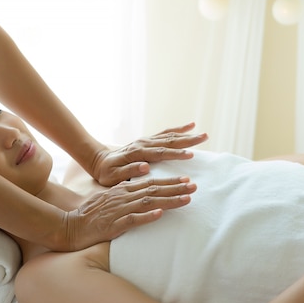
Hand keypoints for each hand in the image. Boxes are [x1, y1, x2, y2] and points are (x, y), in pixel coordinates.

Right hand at [64, 176, 195, 249]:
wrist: (71, 226)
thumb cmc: (90, 215)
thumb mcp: (109, 199)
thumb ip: (125, 195)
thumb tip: (141, 193)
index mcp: (122, 191)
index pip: (149, 183)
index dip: (169, 181)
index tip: (186, 180)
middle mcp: (123, 197)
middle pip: (153, 189)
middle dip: (175, 187)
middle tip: (194, 185)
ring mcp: (119, 210)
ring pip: (148, 202)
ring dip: (169, 199)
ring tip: (187, 198)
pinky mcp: (114, 224)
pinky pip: (133, 219)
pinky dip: (147, 216)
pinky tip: (160, 213)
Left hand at [91, 122, 207, 186]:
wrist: (99, 160)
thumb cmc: (106, 172)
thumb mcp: (112, 176)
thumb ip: (128, 171)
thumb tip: (145, 167)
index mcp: (137, 153)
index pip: (160, 153)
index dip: (175, 154)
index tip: (190, 155)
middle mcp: (143, 144)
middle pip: (169, 141)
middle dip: (188, 140)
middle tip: (205, 138)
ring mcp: (146, 140)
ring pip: (169, 136)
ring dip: (187, 135)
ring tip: (203, 134)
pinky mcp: (148, 140)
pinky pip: (165, 133)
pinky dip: (178, 129)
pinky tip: (190, 126)